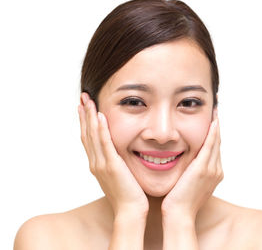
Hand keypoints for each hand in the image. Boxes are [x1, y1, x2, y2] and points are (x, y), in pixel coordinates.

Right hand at [78, 93, 148, 216]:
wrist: (130, 211)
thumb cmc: (129, 194)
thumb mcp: (120, 174)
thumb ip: (117, 162)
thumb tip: (120, 153)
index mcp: (97, 164)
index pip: (88, 138)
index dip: (85, 121)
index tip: (84, 106)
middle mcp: (95, 162)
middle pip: (86, 133)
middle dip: (84, 114)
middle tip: (83, 97)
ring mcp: (102, 164)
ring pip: (92, 135)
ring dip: (90, 116)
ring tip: (88, 100)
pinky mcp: (112, 166)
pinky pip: (105, 144)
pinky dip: (102, 129)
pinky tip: (101, 116)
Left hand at [161, 109, 222, 220]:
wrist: (178, 215)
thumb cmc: (178, 202)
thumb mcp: (187, 184)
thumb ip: (189, 172)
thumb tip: (184, 165)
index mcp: (213, 174)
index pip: (215, 150)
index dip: (214, 135)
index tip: (212, 123)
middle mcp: (216, 170)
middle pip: (218, 144)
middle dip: (217, 128)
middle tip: (215, 112)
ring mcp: (211, 169)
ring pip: (216, 142)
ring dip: (216, 126)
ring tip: (215, 112)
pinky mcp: (203, 168)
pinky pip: (210, 145)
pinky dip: (212, 132)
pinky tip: (213, 121)